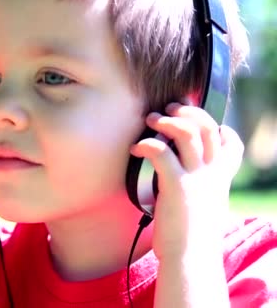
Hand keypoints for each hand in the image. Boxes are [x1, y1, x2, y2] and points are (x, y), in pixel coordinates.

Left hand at [129, 102, 243, 259]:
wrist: (189, 257)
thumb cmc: (189, 235)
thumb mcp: (202, 206)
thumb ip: (198, 188)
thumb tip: (183, 178)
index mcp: (221, 179)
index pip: (231, 145)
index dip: (220, 129)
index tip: (202, 124)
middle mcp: (212, 174)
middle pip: (208, 128)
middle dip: (188, 112)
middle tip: (167, 109)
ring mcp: (197, 178)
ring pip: (187, 133)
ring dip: (166, 121)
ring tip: (150, 119)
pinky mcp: (177, 186)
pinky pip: (161, 152)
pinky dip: (146, 144)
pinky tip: (136, 148)